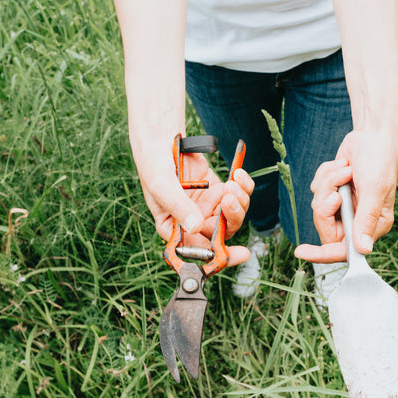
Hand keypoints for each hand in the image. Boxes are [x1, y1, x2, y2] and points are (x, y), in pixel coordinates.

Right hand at [137, 148, 254, 266]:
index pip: (198, 250)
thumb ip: (178, 206)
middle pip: (221, 233)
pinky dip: (243, 186)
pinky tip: (238, 174)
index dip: (220, 257)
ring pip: (233, 215)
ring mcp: (207, 206)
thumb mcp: (161, 186)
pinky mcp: (218, 190)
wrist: (161, 139)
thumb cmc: (154, 164)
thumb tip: (196, 227)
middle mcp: (193, 222)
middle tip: (230, 199)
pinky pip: (238, 195)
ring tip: (233, 182)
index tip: (239, 254)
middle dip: (231, 217)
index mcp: (174, 229)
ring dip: (239, 200)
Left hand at [294, 128, 397, 263]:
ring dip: (328, 184)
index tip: (301, 252)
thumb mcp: (374, 189)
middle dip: (326, 206)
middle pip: (326, 228)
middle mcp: (358, 220)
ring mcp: (345, 206)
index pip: (346, 250)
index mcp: (374, 225)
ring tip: (344, 169)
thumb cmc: (379, 159)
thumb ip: (366, 219)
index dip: (322, 254)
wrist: (372, 134)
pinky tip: (341, 164)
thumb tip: (364, 250)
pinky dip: (325, 175)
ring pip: (319, 206)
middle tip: (334, 190)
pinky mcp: (333, 191)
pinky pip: (316, 190)